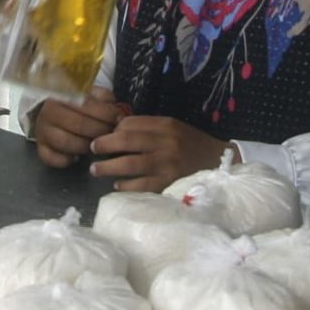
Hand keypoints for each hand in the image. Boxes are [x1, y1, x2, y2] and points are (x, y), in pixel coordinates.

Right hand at [31, 95, 124, 169]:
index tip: (118, 119)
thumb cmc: (77, 104)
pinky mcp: (41, 148)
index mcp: (61, 95)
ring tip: (96, 143)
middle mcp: (48, 112)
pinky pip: (54, 159)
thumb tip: (117, 113)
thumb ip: (104, 99)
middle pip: (79, 125)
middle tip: (111, 134)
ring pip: (68, 143)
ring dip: (87, 146)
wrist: (52, 111)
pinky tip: (77, 156)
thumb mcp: (90, 94)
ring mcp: (42, 131)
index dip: (106, 113)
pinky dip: (68, 160)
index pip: (86, 104)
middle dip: (100, 131)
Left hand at [90, 115, 229, 190]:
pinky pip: (141, 185)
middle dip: (104, 145)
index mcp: (165, 125)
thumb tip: (116, 129)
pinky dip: (126, 186)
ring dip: (108, 167)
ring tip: (95, 170)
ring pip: (129, 164)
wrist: (217, 161)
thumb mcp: (172, 127)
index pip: (131, 123)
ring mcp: (166, 164)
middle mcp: (165, 142)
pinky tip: (117, 186)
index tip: (103, 134)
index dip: (113, 129)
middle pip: (126, 140)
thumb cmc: (190, 143)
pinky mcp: (168, 183)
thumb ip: (148, 128)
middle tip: (92, 149)